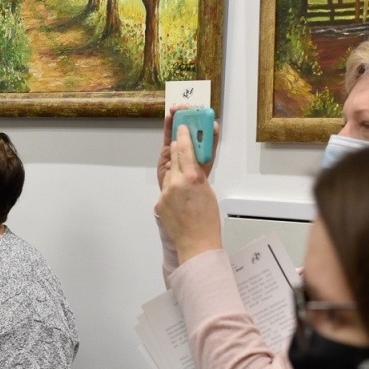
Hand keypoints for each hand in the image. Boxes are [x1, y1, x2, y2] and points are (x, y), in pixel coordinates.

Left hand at [157, 126, 223, 262]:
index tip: (181, 126)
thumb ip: (197, 176)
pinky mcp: (160, 202)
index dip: (182, 136)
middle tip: (178, 138)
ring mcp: (166, 192)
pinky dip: (173, 188)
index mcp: (193, 177)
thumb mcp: (207, 191)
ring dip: (175, 170)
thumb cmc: (208, 219)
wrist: (196, 242)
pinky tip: (181, 196)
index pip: (185, 149)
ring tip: (183, 174)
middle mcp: (177, 182)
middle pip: (174, 157)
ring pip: (170, 174)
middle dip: (177, 147)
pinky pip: (167, 189)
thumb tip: (191, 167)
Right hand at [158, 104, 218, 189]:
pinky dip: (169, 126)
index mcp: (207, 153)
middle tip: (187, 108)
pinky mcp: (168, 150)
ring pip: (181, 129)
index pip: (211, 134)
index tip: (203, 114)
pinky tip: (169, 117)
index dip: (208, 122)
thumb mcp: (199, 172)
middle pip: (195, 128)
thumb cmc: (194, 188)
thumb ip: (201, 157)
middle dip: (191, 116)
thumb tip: (208, 133)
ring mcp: (181, 148)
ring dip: (179, 117)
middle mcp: (195, 148)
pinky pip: (169, 135)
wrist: (177, 198)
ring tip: (176, 109)